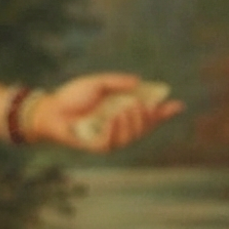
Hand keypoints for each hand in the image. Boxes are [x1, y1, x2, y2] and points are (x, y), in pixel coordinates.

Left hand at [28, 73, 181, 153]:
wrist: (50, 108)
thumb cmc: (73, 96)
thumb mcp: (100, 83)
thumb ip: (118, 82)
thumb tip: (138, 83)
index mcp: (122, 111)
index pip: (147, 115)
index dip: (163, 113)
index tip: (177, 105)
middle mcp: (117, 126)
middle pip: (142, 129)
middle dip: (148, 118)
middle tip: (143, 106)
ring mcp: (106, 137)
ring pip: (129, 138)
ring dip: (133, 124)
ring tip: (128, 109)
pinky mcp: (93, 146)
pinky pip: (110, 144)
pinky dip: (115, 132)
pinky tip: (115, 119)